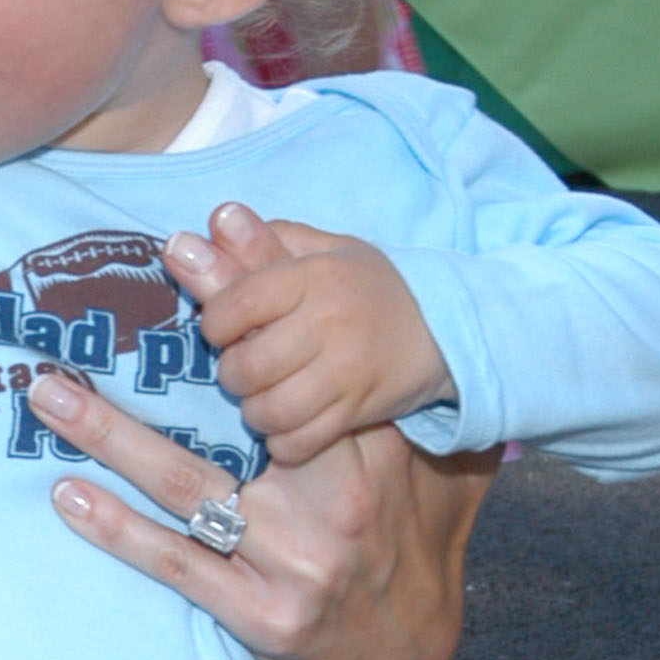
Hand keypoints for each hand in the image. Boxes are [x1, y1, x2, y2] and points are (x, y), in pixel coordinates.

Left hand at [26, 214, 495, 659]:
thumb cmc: (389, 539)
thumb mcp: (399, 459)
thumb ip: (362, 385)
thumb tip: (335, 325)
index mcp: (367, 454)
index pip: (297, 362)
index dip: (247, 301)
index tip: (190, 251)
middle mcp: (331, 505)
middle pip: (236, 413)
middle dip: (163, 362)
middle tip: (83, 324)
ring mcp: (293, 565)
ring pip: (187, 487)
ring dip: (109, 438)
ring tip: (49, 398)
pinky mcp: (260, 616)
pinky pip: (176, 564)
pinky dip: (119, 531)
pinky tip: (69, 499)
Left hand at [164, 207, 453, 466]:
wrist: (444, 328)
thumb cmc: (366, 287)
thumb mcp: (321, 251)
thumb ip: (261, 240)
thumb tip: (215, 217)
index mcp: (315, 276)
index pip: (238, 303)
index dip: (216, 322)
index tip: (225, 326)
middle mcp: (330, 323)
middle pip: (246, 366)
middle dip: (232, 372)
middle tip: (245, 366)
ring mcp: (346, 372)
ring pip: (269, 410)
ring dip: (255, 410)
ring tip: (264, 396)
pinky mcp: (358, 412)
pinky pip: (300, 442)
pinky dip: (283, 441)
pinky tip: (287, 423)